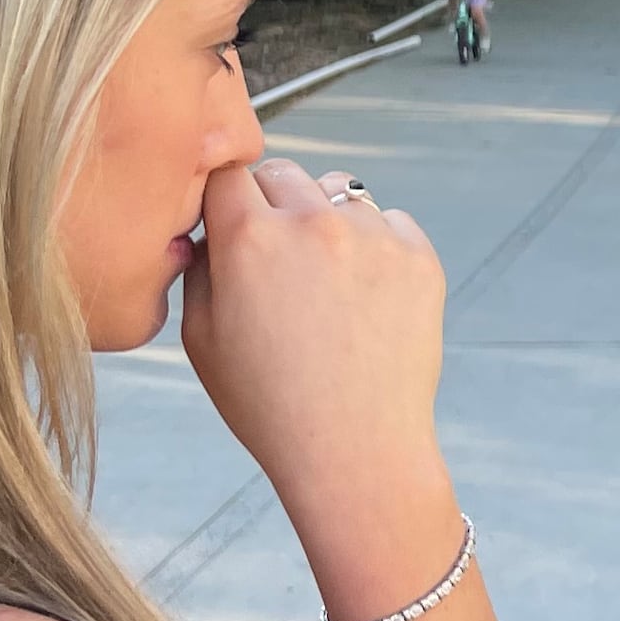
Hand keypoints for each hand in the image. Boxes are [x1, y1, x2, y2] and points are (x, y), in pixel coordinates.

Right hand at [182, 156, 455, 609]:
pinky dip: (375, 244)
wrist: (355, 451)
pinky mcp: (419, 257)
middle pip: (282, 172)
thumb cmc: (268, 404)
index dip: (223, 193)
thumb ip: (199, 267)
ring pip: (339, 190)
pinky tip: (363, 296)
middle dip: (270, 202)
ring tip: (321, 279)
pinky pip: (389, 221)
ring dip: (325, 216)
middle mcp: (313, 224)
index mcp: (249, 238)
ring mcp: (373, 237)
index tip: (227, 217)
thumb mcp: (201, 338)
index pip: (226, 169)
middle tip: (273, 255)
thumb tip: (207, 227)